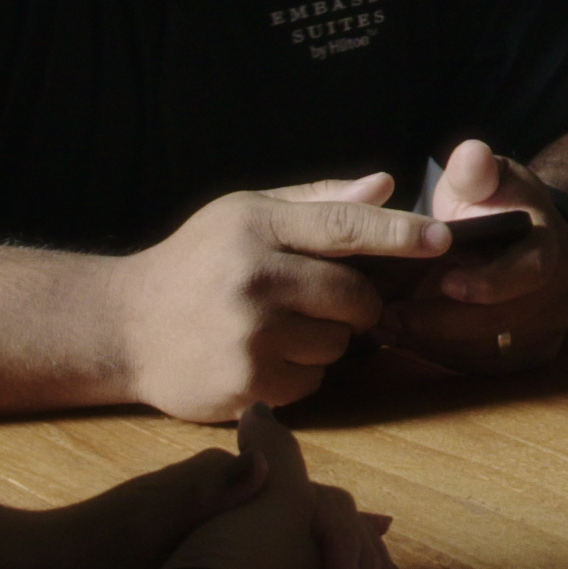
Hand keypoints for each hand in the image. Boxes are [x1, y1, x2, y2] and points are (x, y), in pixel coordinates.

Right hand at [113, 176, 445, 420]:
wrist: (125, 326)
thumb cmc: (198, 262)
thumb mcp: (246, 214)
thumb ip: (318, 202)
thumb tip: (386, 185)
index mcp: (256, 225)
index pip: (344, 226)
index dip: (400, 234)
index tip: (442, 239)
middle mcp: (253, 277)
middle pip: (354, 295)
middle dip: (359, 303)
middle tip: (331, 302)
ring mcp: (249, 335)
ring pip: (339, 343)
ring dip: (327, 340)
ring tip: (281, 327)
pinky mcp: (246, 384)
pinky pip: (314, 382)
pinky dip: (302, 374)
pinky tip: (264, 357)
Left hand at [129, 406, 396, 568]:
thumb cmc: (101, 548)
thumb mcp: (156, 507)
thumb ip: (213, 481)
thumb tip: (264, 448)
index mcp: (221, 489)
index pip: (307, 500)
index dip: (343, 531)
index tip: (371, 558)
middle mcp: (225, 513)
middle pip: (308, 527)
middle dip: (351, 552)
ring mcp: (213, 548)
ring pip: (295, 555)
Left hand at [376, 139, 567, 373]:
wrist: (529, 238)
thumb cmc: (498, 204)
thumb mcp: (488, 178)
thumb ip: (475, 170)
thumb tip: (470, 154)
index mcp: (551, 246)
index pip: (531, 271)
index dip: (490, 282)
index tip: (445, 282)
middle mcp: (557, 294)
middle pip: (504, 322)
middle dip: (443, 323)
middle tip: (389, 317)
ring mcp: (546, 330)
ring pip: (490, 352)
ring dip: (436, 345)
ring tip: (386, 329)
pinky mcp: (528, 356)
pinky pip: (485, 368)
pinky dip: (444, 359)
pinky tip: (407, 343)